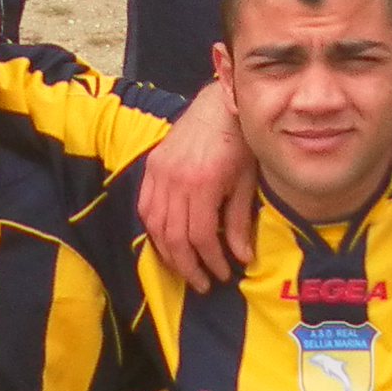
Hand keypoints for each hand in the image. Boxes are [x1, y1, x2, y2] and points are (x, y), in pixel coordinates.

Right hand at [137, 90, 254, 290]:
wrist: (218, 106)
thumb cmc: (240, 143)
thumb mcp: (245, 183)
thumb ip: (239, 221)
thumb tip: (242, 258)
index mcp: (202, 184)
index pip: (201, 236)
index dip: (212, 261)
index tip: (223, 274)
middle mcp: (175, 180)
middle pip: (175, 237)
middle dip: (189, 266)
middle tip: (203, 284)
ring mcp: (159, 173)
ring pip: (155, 226)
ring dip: (169, 254)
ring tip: (185, 269)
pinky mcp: (152, 168)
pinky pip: (145, 208)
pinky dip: (154, 231)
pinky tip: (168, 244)